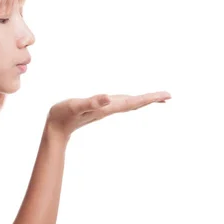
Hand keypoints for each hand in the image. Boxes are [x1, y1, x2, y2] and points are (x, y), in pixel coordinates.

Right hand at [46, 91, 171, 138]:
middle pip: (134, 104)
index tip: (166, 96)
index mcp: (108, 108)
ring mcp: (103, 110)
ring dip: (142, 101)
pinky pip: (119, 104)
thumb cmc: (63, 115)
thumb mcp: (76, 106)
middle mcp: (108, 109)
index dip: (150, 98)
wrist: (55, 128)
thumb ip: (92, 102)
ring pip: (128, 104)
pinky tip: (129, 100)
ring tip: (155, 98)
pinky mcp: (98, 109)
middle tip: (168, 96)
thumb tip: (108, 97)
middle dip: (151, 99)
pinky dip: (129, 100)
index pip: (133, 101)